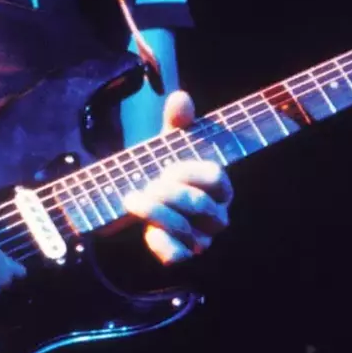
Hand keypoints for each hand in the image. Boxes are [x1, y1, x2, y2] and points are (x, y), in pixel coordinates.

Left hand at [122, 90, 233, 264]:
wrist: (140, 203)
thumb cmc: (162, 172)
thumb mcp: (167, 146)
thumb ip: (176, 124)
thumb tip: (180, 97)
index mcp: (219, 187)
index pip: (216, 177)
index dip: (189, 171)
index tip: (167, 166)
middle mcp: (215, 215)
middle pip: (200, 204)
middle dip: (168, 191)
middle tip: (146, 183)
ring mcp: (201, 239)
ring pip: (187, 230)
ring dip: (154, 212)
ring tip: (132, 199)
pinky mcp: (181, 256)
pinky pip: (176, 255)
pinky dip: (158, 242)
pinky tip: (145, 230)